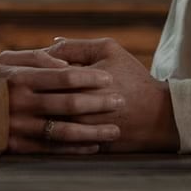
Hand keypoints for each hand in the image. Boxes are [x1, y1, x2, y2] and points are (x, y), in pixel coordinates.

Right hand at [0, 48, 122, 153]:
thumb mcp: (7, 59)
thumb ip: (37, 57)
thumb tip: (66, 62)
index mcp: (21, 78)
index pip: (63, 77)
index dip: (89, 78)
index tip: (109, 79)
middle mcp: (20, 104)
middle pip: (68, 104)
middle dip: (98, 103)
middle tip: (120, 101)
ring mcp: (19, 127)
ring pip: (63, 131)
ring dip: (93, 132)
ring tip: (115, 131)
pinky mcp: (17, 147)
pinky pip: (52, 150)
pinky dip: (75, 149)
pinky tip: (94, 146)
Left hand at [47, 37, 178, 152]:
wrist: (157, 116)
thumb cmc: (132, 78)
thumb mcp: (109, 50)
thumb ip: (76, 45)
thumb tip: (49, 43)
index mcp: (78, 83)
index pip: (42, 74)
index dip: (37, 69)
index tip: (39, 66)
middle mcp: (75, 110)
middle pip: (39, 100)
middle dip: (34, 91)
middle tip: (32, 85)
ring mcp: (77, 132)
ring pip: (44, 121)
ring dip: (39, 112)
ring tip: (41, 101)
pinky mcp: (82, 147)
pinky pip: (56, 140)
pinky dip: (50, 129)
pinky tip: (51, 119)